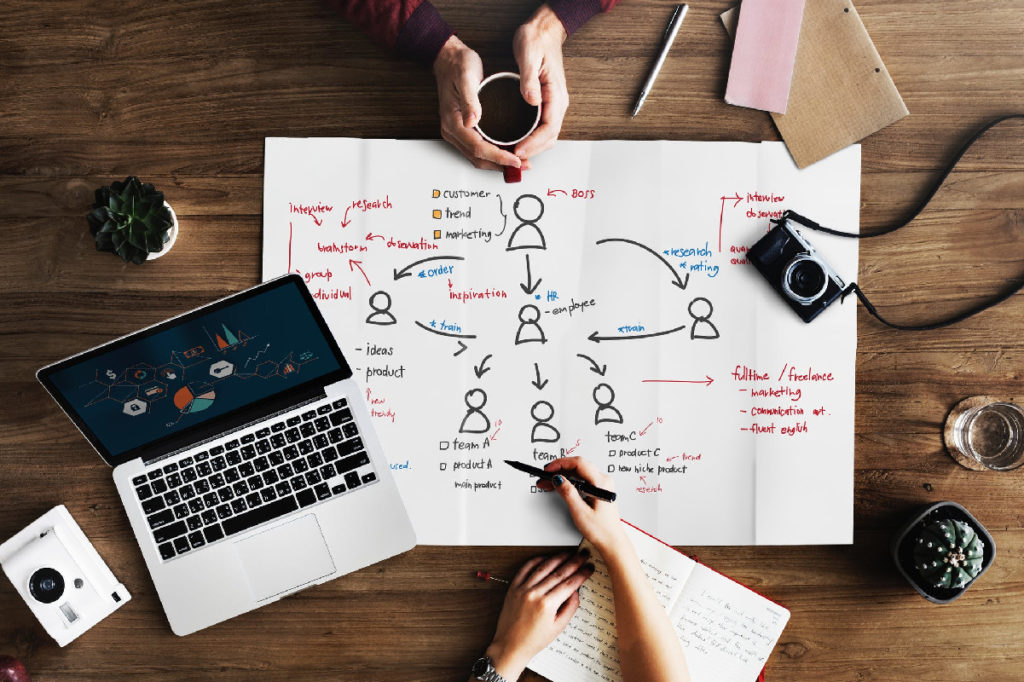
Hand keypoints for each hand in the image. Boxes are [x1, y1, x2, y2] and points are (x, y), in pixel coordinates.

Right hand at [433, 35, 522, 171]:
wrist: (448, 58)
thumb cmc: (458, 65)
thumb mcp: (466, 77)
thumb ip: (470, 100)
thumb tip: (472, 121)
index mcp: (453, 121)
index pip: (478, 148)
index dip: (498, 157)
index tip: (516, 160)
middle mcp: (452, 130)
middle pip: (478, 158)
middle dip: (501, 165)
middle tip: (524, 165)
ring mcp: (456, 131)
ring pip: (477, 157)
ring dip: (497, 162)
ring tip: (519, 162)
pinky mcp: (462, 129)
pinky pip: (477, 149)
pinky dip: (492, 155)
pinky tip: (506, 152)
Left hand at [484, 551, 594, 677]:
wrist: (511, 645)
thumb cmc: (533, 640)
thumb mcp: (558, 627)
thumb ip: (570, 607)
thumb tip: (576, 591)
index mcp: (547, 605)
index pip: (569, 584)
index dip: (582, 574)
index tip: (589, 568)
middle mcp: (534, 594)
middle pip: (559, 572)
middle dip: (574, 562)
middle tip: (583, 556)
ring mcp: (523, 589)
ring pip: (543, 567)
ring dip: (557, 558)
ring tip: (568, 554)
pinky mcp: (513, 587)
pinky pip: (525, 568)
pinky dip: (536, 561)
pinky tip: (546, 558)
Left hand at [512, 4, 568, 160]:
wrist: (544, 30)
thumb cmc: (536, 40)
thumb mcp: (529, 55)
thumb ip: (529, 79)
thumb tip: (532, 100)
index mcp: (556, 94)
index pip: (549, 128)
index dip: (534, 143)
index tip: (518, 150)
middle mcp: (558, 102)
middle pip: (550, 137)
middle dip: (533, 151)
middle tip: (512, 158)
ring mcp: (553, 104)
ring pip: (547, 135)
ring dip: (533, 147)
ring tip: (513, 154)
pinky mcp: (546, 103)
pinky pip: (542, 127)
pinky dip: (532, 139)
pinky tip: (518, 141)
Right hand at [539, 457, 627, 554]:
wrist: (611, 541)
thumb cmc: (601, 530)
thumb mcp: (580, 512)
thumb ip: (568, 493)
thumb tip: (558, 479)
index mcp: (601, 483)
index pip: (579, 464)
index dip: (561, 464)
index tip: (548, 469)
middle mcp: (603, 481)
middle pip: (578, 466)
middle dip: (559, 470)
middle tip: (544, 477)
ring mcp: (600, 485)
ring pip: (578, 473)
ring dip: (562, 475)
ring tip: (547, 483)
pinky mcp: (597, 489)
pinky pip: (581, 479)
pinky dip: (568, 481)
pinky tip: (558, 486)